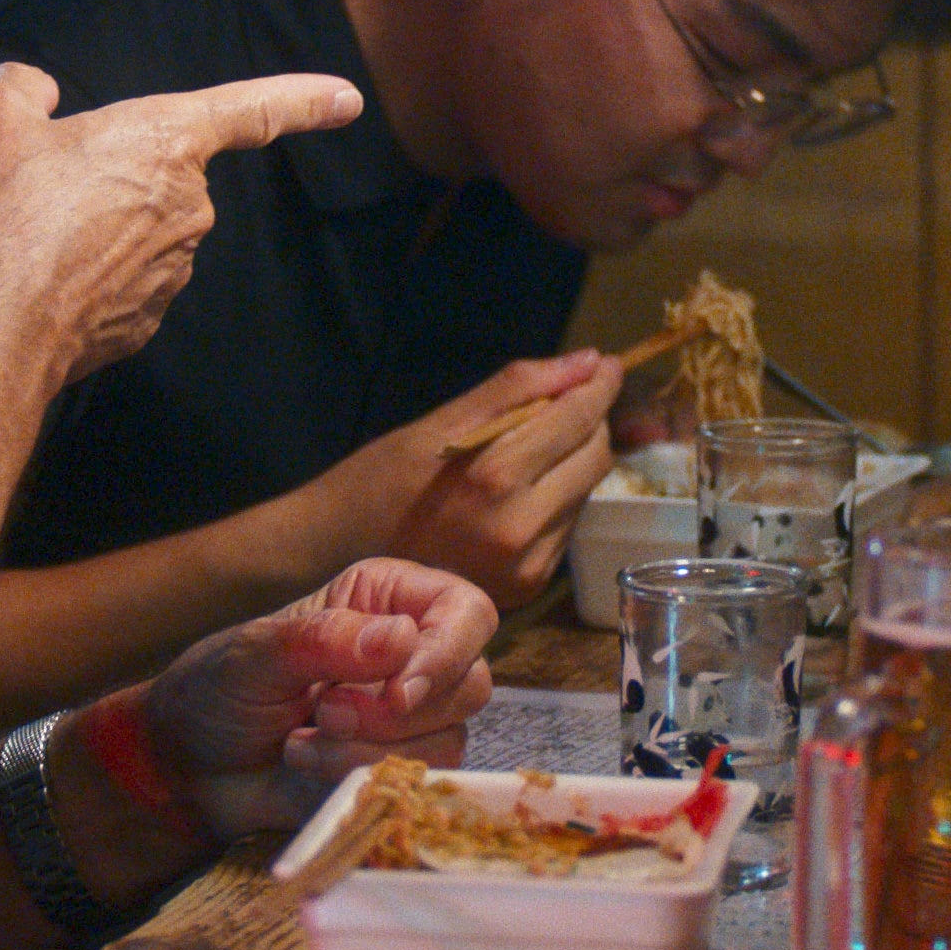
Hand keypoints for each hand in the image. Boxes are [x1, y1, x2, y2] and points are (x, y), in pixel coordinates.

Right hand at [0, 63, 362, 383]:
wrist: (0, 318)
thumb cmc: (6, 209)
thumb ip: (22, 87)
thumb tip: (37, 94)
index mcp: (167, 139)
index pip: (250, 109)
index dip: (302, 99)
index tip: (349, 99)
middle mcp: (188, 205)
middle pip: (155, 176)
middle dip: (105, 180)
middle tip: (41, 192)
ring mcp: (173, 268)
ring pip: (134, 232)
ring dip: (91, 232)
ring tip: (31, 240)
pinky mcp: (146, 319)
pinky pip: (118, 284)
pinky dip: (85, 280)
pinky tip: (41, 283)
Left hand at [142, 559, 497, 838]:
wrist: (189, 768)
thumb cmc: (218, 691)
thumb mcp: (256, 654)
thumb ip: (325, 640)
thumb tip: (401, 641)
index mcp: (387, 601)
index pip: (467, 612)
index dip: (448, 652)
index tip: (397, 693)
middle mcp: (412, 656)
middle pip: (471, 683)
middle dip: (395, 713)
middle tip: (324, 713)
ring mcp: (411, 720)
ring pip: (448, 741)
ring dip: (368, 751)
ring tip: (301, 742)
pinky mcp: (398, 773)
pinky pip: (418, 784)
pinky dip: (361, 780)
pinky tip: (309, 769)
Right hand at [318, 354, 624, 605]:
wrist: (339, 557)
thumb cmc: (381, 480)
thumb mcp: (441, 421)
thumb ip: (519, 388)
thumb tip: (587, 362)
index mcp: (495, 477)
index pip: (577, 420)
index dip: (599, 387)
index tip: (610, 366)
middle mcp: (520, 528)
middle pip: (595, 457)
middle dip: (588, 423)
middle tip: (565, 404)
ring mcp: (527, 565)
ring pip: (585, 493)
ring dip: (572, 463)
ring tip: (528, 452)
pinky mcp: (527, 587)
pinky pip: (565, 528)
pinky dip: (556, 501)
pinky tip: (517, 494)